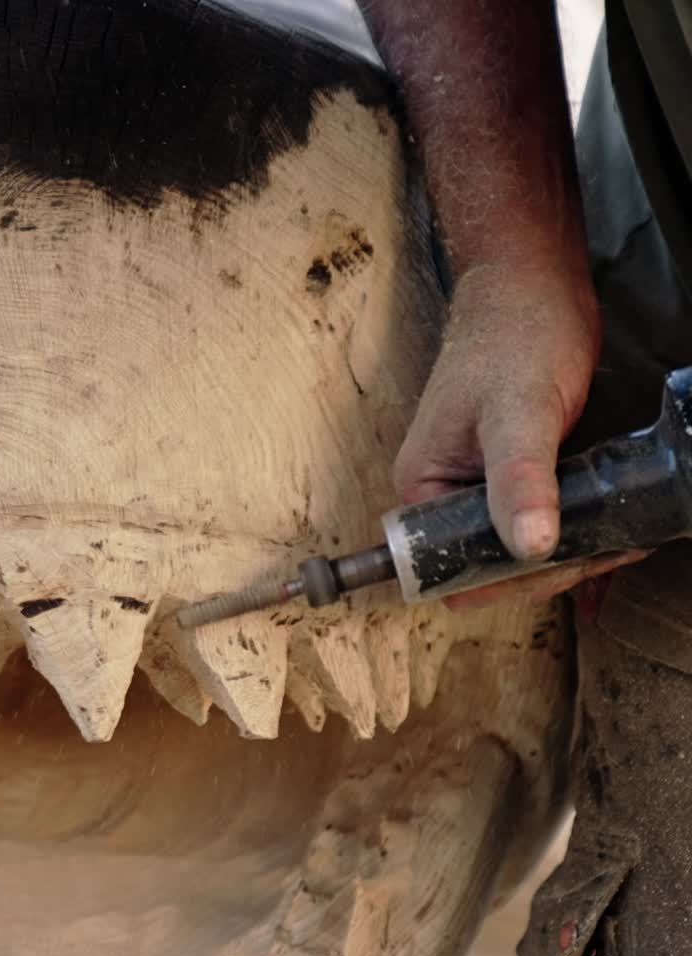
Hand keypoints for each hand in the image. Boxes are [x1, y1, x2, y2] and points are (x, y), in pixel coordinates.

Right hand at [392, 262, 619, 606]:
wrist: (533, 287)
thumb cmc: (514, 337)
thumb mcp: (518, 412)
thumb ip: (521, 481)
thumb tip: (530, 548)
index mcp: (423, 490)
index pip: (452, 568)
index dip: (507, 578)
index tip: (563, 562)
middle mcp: (444, 498)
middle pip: (489, 568)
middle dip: (549, 569)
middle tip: (609, 547)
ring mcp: (479, 489)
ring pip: (518, 551)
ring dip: (570, 555)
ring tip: (622, 538)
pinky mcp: (514, 478)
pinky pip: (537, 525)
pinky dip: (576, 535)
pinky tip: (613, 530)